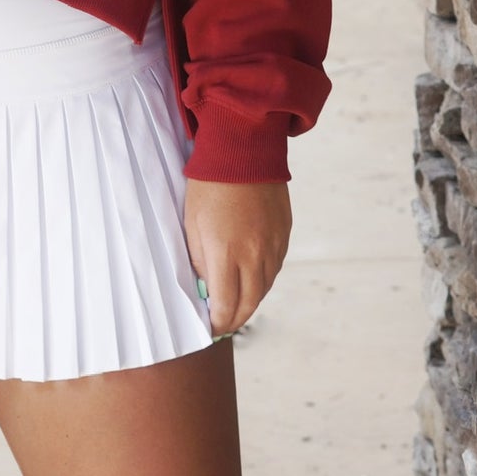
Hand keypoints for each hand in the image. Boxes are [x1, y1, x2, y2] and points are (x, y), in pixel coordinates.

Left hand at [184, 177, 291, 336]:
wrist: (244, 149)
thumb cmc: (209, 184)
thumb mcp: (192, 223)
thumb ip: (199, 260)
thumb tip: (207, 286)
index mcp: (226, 253)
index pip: (226, 306)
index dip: (218, 322)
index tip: (210, 326)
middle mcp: (254, 254)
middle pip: (249, 304)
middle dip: (235, 319)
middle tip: (223, 323)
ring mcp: (273, 245)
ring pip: (264, 288)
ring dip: (250, 300)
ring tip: (236, 303)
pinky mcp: (284, 234)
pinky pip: (274, 267)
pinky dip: (262, 279)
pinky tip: (251, 278)